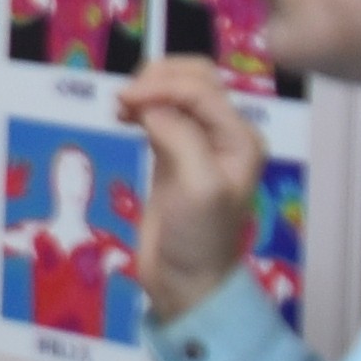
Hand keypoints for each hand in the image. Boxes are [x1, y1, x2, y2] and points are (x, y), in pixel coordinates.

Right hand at [111, 58, 266, 312]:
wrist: (185, 282)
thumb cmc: (198, 237)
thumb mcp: (198, 186)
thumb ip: (179, 137)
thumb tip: (147, 106)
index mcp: (240, 139)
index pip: (201, 90)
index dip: (162, 86)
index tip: (125, 100)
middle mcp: (224, 135)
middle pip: (194, 79)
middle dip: (158, 79)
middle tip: (123, 99)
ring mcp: (198, 143)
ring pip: (176, 92)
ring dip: (147, 89)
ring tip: (120, 108)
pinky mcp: (173, 154)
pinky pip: (159, 113)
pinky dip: (141, 106)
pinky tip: (122, 116)